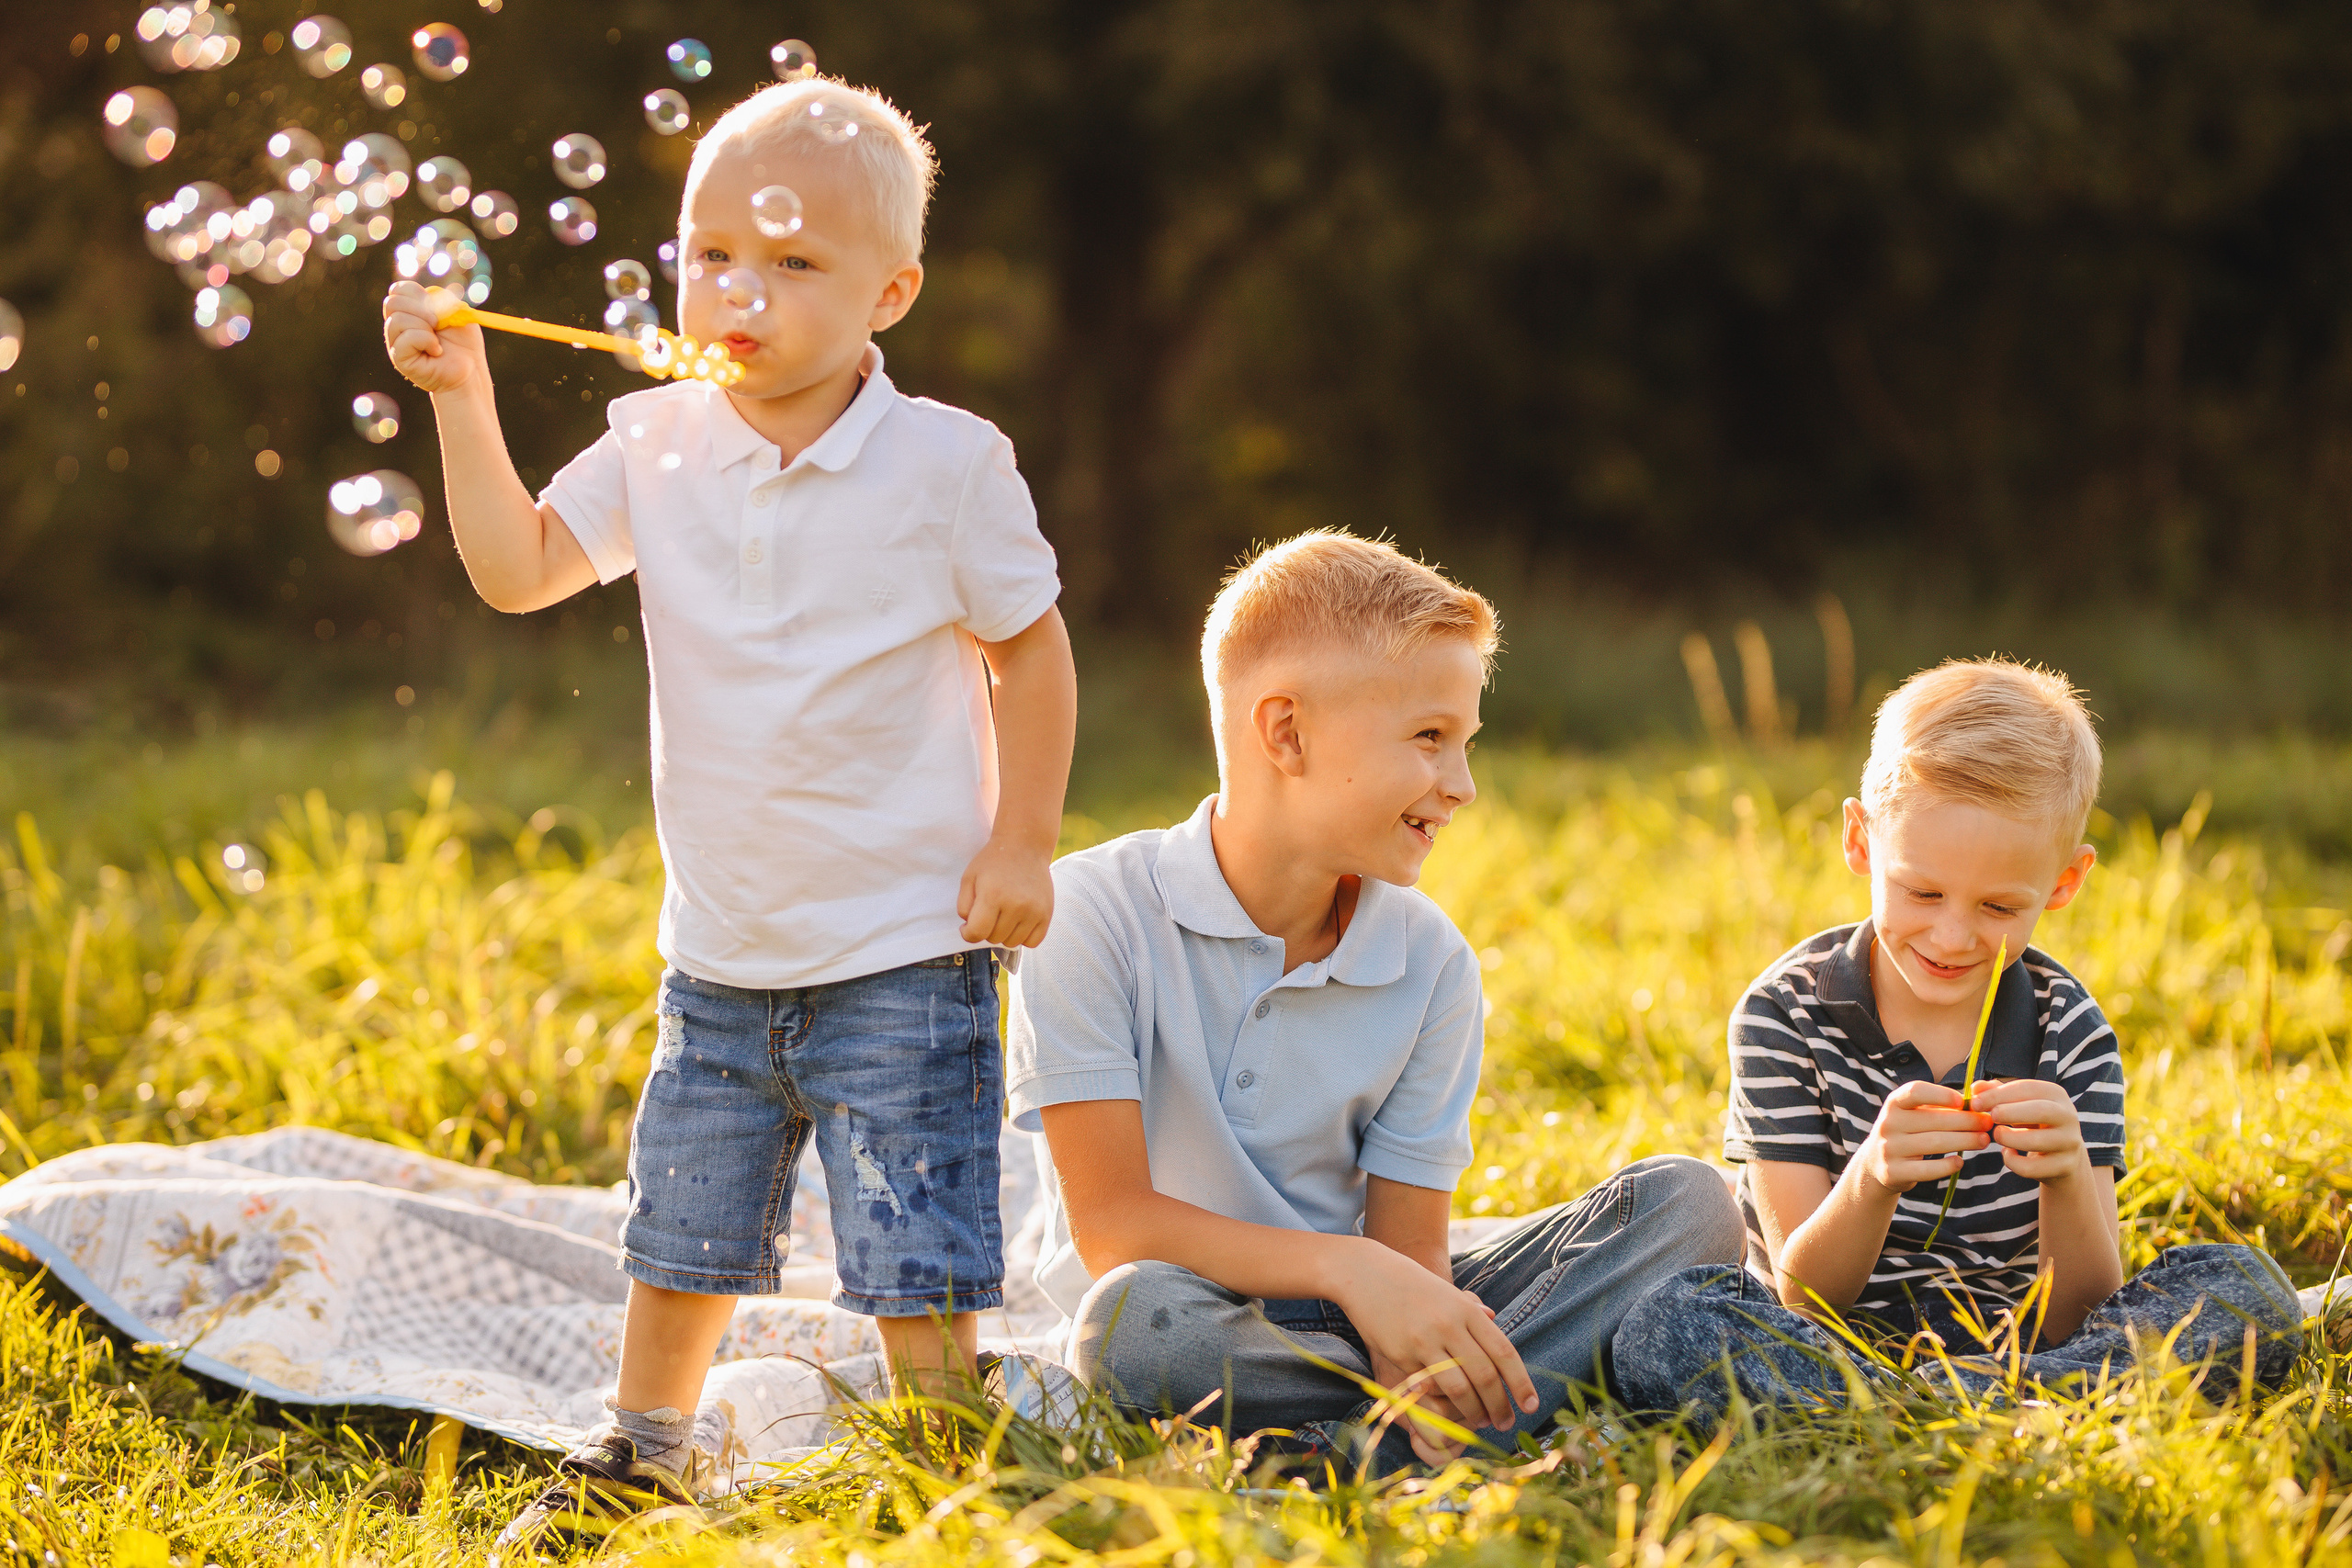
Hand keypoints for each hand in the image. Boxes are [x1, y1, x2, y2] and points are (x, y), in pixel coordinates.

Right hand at [382, 280, 486, 393]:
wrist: (470, 370)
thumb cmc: (464, 343)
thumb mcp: (456, 313)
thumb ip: (440, 299)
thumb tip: (424, 296)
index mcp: (410, 311)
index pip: (398, 290)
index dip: (416, 293)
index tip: (436, 307)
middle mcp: (398, 325)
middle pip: (392, 303)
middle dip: (420, 310)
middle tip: (438, 324)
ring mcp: (396, 342)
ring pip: (396, 320)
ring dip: (423, 327)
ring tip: (437, 340)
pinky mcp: (399, 358)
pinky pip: (405, 338)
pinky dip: (425, 341)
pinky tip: (436, 351)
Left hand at [957, 837, 1053, 946]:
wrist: (1025, 846)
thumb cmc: (993, 862)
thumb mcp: (969, 878)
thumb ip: (963, 906)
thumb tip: (970, 929)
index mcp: (993, 896)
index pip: (976, 933)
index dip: (967, 933)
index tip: (968, 926)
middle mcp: (1016, 906)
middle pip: (993, 939)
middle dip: (986, 929)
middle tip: (989, 912)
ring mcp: (1034, 911)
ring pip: (1012, 943)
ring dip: (1004, 934)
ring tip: (1004, 914)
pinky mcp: (1047, 914)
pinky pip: (1033, 942)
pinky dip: (1023, 937)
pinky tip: (1018, 922)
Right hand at [1330, 1241, 1536, 1442]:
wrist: (1366, 1274)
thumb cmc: (1411, 1285)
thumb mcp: (1447, 1292)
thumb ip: (1471, 1309)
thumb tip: (1494, 1320)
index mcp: (1467, 1310)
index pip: (1504, 1352)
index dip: (1521, 1383)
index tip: (1531, 1405)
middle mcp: (1450, 1325)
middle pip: (1485, 1375)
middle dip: (1499, 1405)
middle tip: (1506, 1423)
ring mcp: (1424, 1340)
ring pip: (1459, 1388)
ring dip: (1474, 1412)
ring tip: (1481, 1423)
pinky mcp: (1402, 1354)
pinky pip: (1428, 1388)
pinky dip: (1442, 1405)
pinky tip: (1448, 1413)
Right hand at [1857, 1079, 1992, 1193]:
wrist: (1877, 1162)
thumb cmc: (1909, 1130)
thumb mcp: (1917, 1112)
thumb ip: (1945, 1103)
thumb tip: (1983, 1092)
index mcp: (1894, 1103)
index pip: (1915, 1092)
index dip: (1940, 1095)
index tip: (1963, 1101)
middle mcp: (1888, 1123)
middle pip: (1932, 1120)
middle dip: (1966, 1121)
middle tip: (1987, 1123)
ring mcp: (1889, 1148)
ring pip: (1933, 1143)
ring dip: (1964, 1141)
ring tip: (1983, 1140)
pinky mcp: (1893, 1172)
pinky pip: (1926, 1169)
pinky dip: (1947, 1166)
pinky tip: (1960, 1161)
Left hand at [1970, 1078, 2089, 1183]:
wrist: (2063, 1158)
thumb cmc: (2034, 1124)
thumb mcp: (2019, 1106)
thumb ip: (1997, 1094)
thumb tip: (1976, 1088)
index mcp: (2056, 1095)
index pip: (2028, 1088)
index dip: (1998, 1094)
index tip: (1975, 1103)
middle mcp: (2068, 1116)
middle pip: (2041, 1111)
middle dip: (2010, 1113)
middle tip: (1991, 1117)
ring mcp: (2069, 1142)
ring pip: (2037, 1141)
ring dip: (2010, 1138)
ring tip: (1998, 1135)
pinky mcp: (2064, 1166)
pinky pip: (2032, 1167)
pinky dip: (2013, 1162)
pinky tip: (2008, 1154)